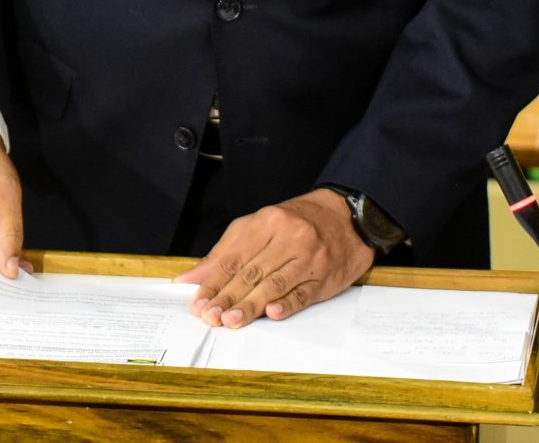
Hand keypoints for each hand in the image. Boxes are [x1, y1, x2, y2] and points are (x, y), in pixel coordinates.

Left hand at [177, 188, 372, 327]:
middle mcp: (288, 237)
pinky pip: (303, 292)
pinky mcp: (324, 276)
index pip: (234, 256)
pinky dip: (287, 304)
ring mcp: (308, 257)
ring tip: (231, 320)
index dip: (213, 281)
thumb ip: (226, 251)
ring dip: (251, 305)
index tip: (199, 302)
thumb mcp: (259, 226)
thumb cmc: (297, 223)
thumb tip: (192, 277)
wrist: (346, 217)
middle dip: (228, 297)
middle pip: (251, 272)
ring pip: (274, 284)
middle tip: (210, 316)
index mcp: (267, 221)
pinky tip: (273, 313)